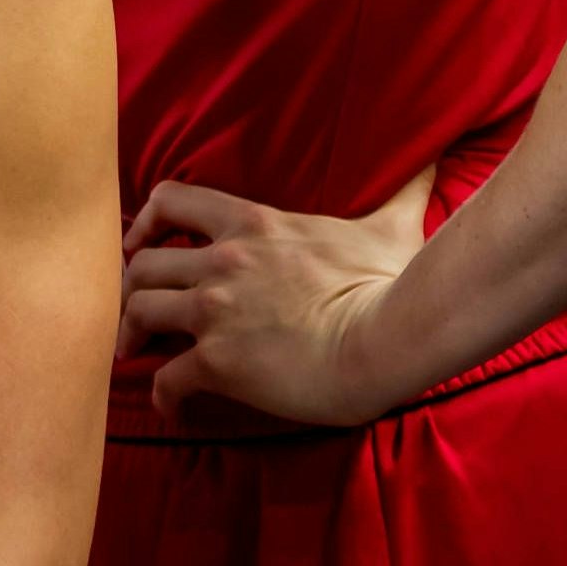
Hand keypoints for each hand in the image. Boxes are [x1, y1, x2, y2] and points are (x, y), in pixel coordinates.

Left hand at [117, 165, 434, 427]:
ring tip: (136, 354)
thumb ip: (401, 192)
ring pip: (138, 311)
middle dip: (129, 286)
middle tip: (136, 308)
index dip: (144, 222)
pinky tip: (170, 407)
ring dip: (130, 334)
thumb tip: (437, 159)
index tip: (141, 242)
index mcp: (252, 224)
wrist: (392, 338)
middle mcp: (222, 262)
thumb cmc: (394, 283)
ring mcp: (215, 311)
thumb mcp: (391, 226)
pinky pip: (166, 379)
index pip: (169, 199)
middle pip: (140, 264)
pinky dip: (161, 395)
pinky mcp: (218, 361)